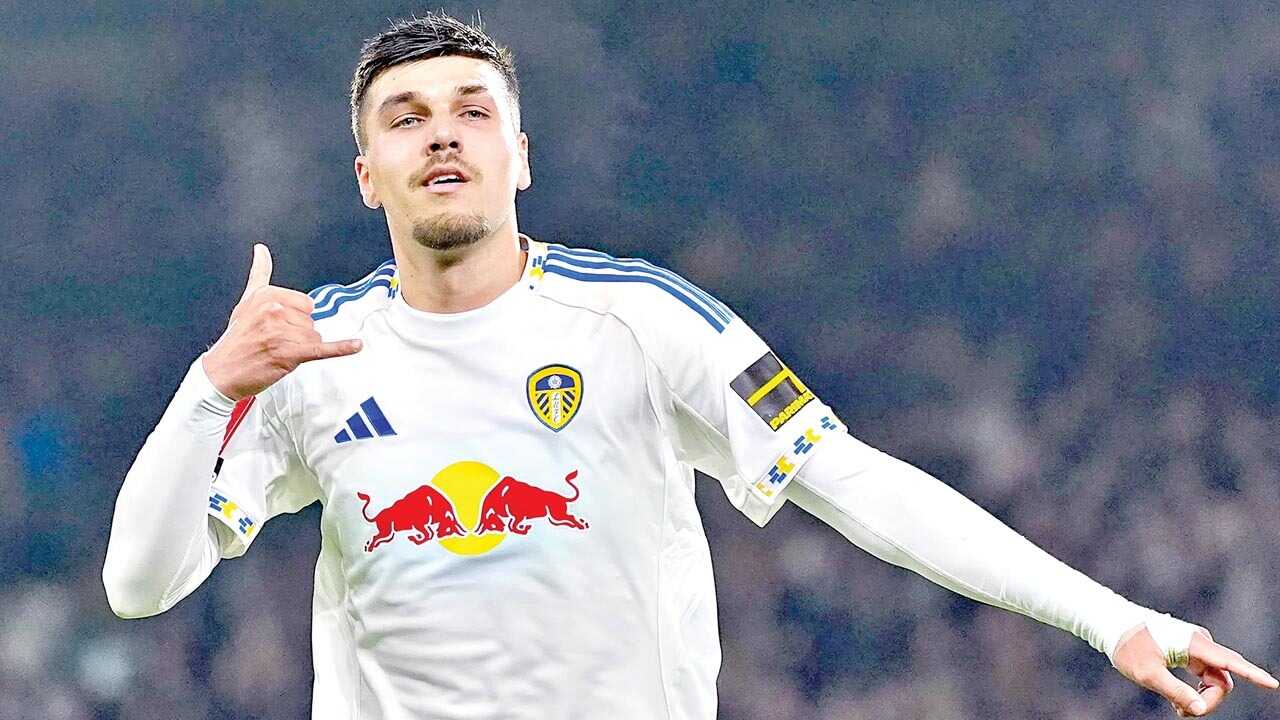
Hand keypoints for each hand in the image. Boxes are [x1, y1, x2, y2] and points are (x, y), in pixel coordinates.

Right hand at [202, 244, 361, 399]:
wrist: (220, 372)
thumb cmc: (236, 339)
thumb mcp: (246, 301)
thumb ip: (260, 273)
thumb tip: (261, 250)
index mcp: (267, 295)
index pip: (307, 304)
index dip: (296, 318)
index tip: (276, 326)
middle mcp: (274, 311)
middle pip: (311, 321)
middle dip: (298, 335)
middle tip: (273, 342)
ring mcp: (281, 332)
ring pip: (314, 337)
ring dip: (300, 348)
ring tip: (276, 352)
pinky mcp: (288, 354)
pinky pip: (322, 349)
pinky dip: (341, 348)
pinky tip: (356, 345)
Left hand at [1113, 625, 1277, 715]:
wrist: (1111, 623)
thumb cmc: (1127, 646)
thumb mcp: (1148, 674)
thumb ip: (1176, 693)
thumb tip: (1202, 710)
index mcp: (1194, 643)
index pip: (1230, 662)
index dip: (1253, 675)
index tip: (1273, 684)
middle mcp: (1200, 642)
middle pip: (1223, 679)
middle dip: (1210, 700)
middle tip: (1181, 713)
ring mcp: (1196, 647)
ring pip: (1214, 681)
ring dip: (1201, 698)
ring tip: (1177, 709)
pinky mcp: (1190, 652)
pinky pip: (1205, 677)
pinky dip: (1196, 692)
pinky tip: (1178, 702)